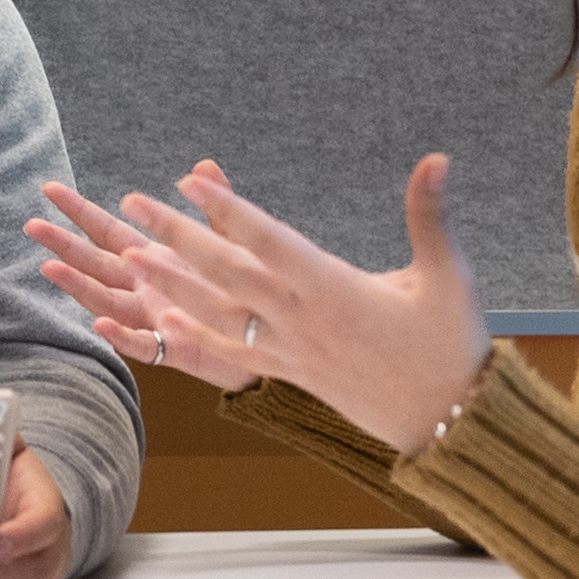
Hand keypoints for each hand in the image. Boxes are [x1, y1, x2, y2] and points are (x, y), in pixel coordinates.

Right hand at [31, 177, 244, 386]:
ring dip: (78, 286)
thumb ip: (217, 206)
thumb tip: (205, 165)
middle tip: (33, 226)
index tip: (50, 190)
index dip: (79, 211)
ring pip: (106, 301)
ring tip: (51, 268)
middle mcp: (144, 287)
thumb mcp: (230, 241)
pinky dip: (121, 336)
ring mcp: (152, 318)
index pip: (107, 231)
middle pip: (95, 264)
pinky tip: (101, 325)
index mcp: (154, 257)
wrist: (266, 335)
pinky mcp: (172, 347)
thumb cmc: (243, 289)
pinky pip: (141, 344)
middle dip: (64, 245)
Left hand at [49, 158, 486, 453]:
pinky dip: (190, 340)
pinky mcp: (285, 372)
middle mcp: (301, 321)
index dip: (229, 211)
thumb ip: (431, 215)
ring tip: (129, 258)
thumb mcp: (448, 276)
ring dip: (171, 286)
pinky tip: (158, 325)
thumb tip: (437, 157)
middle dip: (178, 238)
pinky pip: (228, 356)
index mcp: (335, 290)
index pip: (270, 243)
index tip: (190, 181)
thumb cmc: (449, 343)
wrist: (444, 421)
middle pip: (227, 274)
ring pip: (218, 314)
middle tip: (132, 205)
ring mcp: (288, 351)